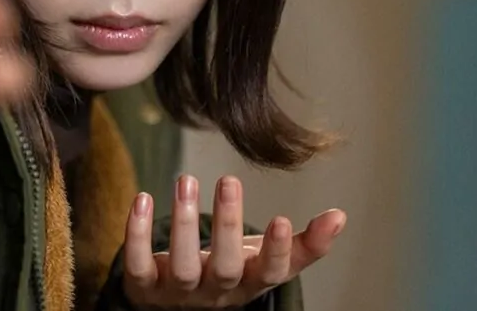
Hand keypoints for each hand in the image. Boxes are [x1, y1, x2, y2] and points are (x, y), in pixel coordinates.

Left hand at [123, 175, 345, 308]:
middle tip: (230, 179)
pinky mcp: (144, 285)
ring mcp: (179, 292)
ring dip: (183, 223)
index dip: (278, 252)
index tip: (283, 219)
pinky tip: (142, 198)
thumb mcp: (266, 259)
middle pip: (225, 266)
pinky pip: (138, 264)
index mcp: (250, 283)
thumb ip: (305, 244)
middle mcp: (217, 292)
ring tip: (186, 178)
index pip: (270, 274)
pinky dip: (135, 234)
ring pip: (183, 265)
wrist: (180, 302)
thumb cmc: (232, 270)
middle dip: (227, 224)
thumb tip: (340, 216)